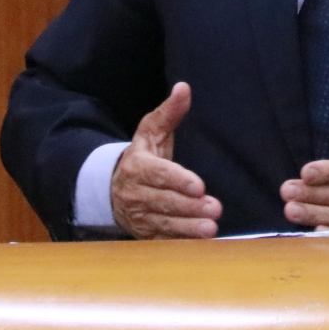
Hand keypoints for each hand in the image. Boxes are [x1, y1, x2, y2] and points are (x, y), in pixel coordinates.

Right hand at [110, 83, 221, 238]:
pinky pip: (164, 239)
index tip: (198, 185)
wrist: (113, 189)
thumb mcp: (151, 132)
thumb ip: (169, 112)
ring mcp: (139, 216)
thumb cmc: (142, 156)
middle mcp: (135, 192)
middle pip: (164, 201)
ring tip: (211, 228)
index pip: (158, 173)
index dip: (178, 180)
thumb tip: (184, 88)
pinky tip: (201, 242)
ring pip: (165, 222)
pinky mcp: (145, 233)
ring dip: (189, 227)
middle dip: (190, 206)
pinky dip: (182, 241)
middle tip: (215, 208)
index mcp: (137, 165)